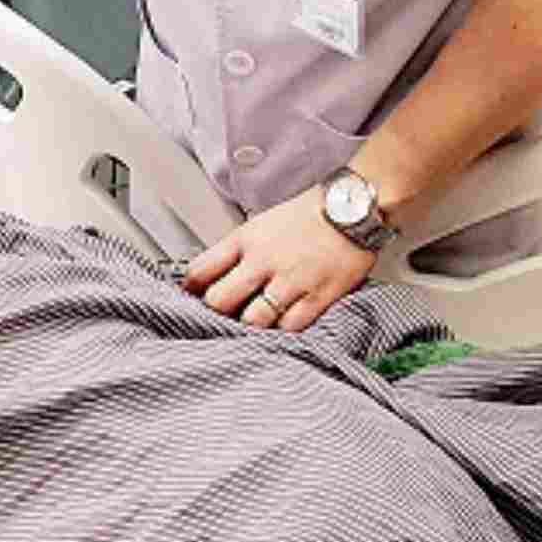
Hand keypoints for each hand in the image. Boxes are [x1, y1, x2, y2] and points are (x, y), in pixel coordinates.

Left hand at [182, 186, 375, 332]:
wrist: (350, 208)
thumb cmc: (307, 216)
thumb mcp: (262, 224)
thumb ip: (239, 250)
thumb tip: (214, 276)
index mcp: (245, 239)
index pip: (201, 269)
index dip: (190, 288)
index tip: (190, 296)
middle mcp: (263, 261)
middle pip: (219, 300)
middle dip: (214, 313)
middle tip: (219, 318)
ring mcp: (290, 281)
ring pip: (252, 320)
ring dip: (248, 327)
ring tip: (250, 327)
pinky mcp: (317, 297)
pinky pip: (289, 327)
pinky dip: (281, 333)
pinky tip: (280, 329)